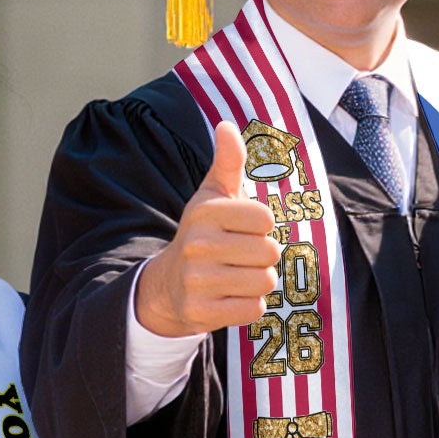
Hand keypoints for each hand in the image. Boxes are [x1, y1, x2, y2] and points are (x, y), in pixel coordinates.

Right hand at [133, 121, 281, 336]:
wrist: (169, 284)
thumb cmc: (203, 233)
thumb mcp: (213, 196)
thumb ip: (228, 162)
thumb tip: (226, 125)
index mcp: (205, 212)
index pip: (265, 218)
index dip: (261, 226)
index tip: (241, 229)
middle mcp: (198, 244)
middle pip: (270, 251)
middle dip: (263, 256)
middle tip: (240, 256)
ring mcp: (197, 281)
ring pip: (265, 281)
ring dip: (258, 281)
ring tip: (236, 275)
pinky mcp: (201, 312)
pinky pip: (254, 309)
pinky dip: (249, 305)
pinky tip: (230, 296)